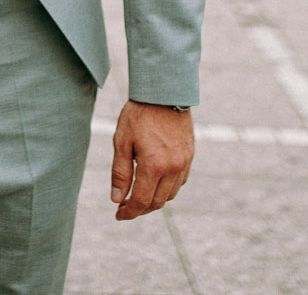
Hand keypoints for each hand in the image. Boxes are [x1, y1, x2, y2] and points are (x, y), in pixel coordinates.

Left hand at [109, 100, 193, 219]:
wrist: (165, 92)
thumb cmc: (139, 114)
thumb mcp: (122, 140)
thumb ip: (120, 172)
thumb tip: (117, 199)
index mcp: (153, 165)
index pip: (141, 201)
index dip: (129, 212)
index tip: (118, 215)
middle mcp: (173, 168)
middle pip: (157, 202)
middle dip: (140, 209)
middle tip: (125, 207)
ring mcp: (184, 163)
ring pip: (170, 194)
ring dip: (154, 200)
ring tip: (138, 195)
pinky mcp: (190, 156)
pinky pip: (180, 182)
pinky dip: (167, 188)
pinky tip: (155, 182)